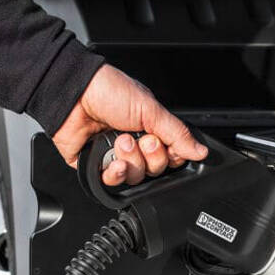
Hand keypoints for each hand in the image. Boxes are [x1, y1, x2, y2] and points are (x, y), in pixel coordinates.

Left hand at [52, 64, 207, 184]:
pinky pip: (111, 183)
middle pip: (155, 170)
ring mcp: (115, 156)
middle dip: (148, 156)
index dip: (169, 155)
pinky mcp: (95, 166)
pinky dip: (114, 175)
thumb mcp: (150, 109)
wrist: (74, 94)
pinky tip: (112, 161)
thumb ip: (177, 133)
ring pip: (135, 178)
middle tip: (138, 138)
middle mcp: (134, 145)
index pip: (171, 156)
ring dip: (130, 161)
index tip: (160, 141)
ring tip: (119, 141)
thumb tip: (200, 151)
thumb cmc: (108, 91)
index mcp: (149, 129)